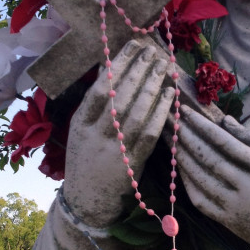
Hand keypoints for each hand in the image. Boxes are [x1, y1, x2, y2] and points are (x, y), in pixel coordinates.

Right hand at [64, 41, 173, 225]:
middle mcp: (96, 135)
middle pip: (120, 96)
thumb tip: (115, 69)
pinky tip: (169, 95)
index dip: (118, 64)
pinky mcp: (132, 164)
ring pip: (136, 112)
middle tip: (153, 52)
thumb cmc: (85, 161)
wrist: (86, 202)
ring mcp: (114, 151)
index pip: (100, 87)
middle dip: (138, 70)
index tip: (133, 46)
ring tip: (163, 67)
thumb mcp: (81, 132)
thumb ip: (95, 106)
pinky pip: (149, 134)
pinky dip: (160, 112)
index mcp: (80, 124)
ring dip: (152, 86)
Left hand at [176, 108, 249, 249]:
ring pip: (200, 179)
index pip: (224, 141)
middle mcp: (246, 186)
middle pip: (208, 158)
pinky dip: (187, 183)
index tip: (186, 112)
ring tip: (171, 141)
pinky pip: (200, 201)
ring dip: (182, 158)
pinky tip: (180, 168)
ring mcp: (235, 205)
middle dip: (187, 138)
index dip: (201, 126)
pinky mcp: (227, 221)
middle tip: (171, 122)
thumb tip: (225, 121)